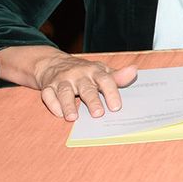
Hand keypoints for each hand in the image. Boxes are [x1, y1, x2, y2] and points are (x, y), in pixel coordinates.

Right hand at [9, 47, 137, 121]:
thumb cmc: (84, 72)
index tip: (116, 107)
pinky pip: (48, 95)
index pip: (105, 80)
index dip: (111, 93)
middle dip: (92, 100)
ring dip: (68, 104)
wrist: (55, 63)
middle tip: (98, 113)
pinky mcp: (48, 87)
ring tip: (73, 118)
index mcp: (95, 71)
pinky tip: (59, 114)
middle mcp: (79, 75)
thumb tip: (134, 71)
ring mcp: (62, 80)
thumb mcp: (101, 71)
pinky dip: (53, 104)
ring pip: (65, 92)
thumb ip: (117, 76)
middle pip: (86, 88)